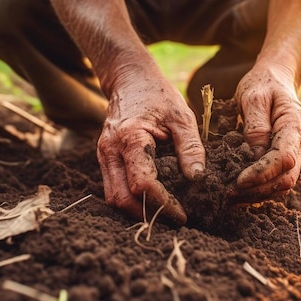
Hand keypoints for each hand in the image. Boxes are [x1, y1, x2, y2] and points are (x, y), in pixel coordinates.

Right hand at [96, 70, 204, 224]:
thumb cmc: (158, 95)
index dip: (163, 203)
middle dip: (147, 214)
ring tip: (164, 214)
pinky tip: (153, 200)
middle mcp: (110, 150)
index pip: (142, 183)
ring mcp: (103, 155)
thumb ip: (190, 147)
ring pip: (113, 197)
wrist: (130, 79)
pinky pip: (113, 188)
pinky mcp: (105, 159)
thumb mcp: (182, 116)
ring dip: (137, 211)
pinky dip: (131, 200)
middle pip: (121, 198)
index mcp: (130, 137)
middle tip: (173, 220)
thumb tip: (196, 178)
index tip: (183, 214)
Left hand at [232, 63, 300, 202]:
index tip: (238, 181)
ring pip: (282, 184)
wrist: (276, 79)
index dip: (262, 174)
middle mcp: (299, 143)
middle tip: (229, 194)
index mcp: (294, 125)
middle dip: (258, 190)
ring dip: (257, 194)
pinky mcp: (284, 157)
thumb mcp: (254, 97)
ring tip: (230, 196)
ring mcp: (294, 152)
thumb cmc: (263, 85)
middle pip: (285, 178)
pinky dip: (258, 189)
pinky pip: (275, 179)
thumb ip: (256, 126)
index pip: (284, 159)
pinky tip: (238, 191)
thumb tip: (254, 155)